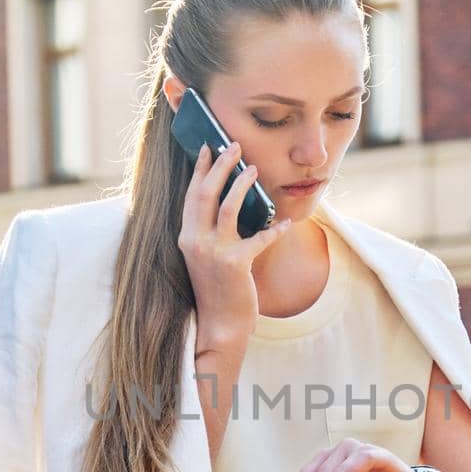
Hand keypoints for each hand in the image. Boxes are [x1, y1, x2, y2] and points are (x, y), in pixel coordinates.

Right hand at [178, 142, 292, 350]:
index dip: (199, 170)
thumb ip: (211, 232)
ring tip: (254, 168)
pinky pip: (259, 238)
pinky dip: (274, 229)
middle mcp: (194, 241)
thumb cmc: (217, 291)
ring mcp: (213, 252)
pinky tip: (284, 224)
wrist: (220, 325)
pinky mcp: (235, 264)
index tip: (207, 148)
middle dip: (220, 165)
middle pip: (205, 193)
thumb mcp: (206, 257)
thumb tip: (232, 202)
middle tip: (233, 146)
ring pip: (227, 206)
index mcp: (186, 237)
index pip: (191, 196)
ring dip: (241, 184)